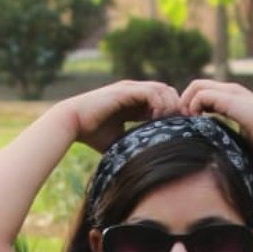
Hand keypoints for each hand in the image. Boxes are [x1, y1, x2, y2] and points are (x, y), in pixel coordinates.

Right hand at [67, 80, 183, 153]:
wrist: (73, 123)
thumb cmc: (92, 134)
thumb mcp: (119, 140)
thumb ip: (132, 143)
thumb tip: (146, 162)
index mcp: (133, 102)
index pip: (162, 100)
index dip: (173, 113)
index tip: (178, 129)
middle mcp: (134, 92)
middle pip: (167, 92)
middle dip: (176, 108)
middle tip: (179, 125)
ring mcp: (130, 89)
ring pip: (162, 89)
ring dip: (170, 106)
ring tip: (170, 123)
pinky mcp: (125, 91)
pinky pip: (151, 92)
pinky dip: (159, 104)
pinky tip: (158, 119)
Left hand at [178, 79, 252, 153]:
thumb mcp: (242, 136)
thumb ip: (229, 135)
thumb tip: (218, 150)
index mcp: (233, 98)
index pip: (205, 92)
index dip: (193, 104)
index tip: (190, 122)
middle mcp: (230, 90)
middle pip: (197, 85)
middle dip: (185, 101)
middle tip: (184, 120)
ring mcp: (230, 92)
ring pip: (197, 86)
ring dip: (187, 103)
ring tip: (189, 120)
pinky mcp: (229, 98)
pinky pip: (202, 94)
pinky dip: (193, 106)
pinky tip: (197, 120)